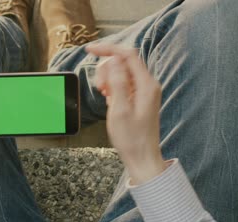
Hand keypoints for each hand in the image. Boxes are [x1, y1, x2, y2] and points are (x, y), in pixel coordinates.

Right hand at [86, 44, 165, 184]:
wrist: (142, 157)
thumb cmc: (131, 138)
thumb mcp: (119, 110)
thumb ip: (117, 83)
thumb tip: (113, 61)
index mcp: (147, 85)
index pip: (127, 55)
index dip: (107, 49)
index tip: (89, 50)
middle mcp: (148, 84)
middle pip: (123, 62)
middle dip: (106, 69)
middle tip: (99, 88)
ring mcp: (144, 91)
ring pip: (121, 72)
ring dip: (108, 78)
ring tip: (104, 95)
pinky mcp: (139, 98)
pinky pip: (123, 83)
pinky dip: (113, 87)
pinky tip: (109, 99)